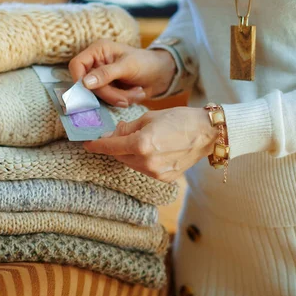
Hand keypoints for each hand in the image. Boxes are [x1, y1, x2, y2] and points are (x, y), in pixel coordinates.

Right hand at [69, 39, 175, 106]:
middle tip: (126, 98)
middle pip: (88, 85)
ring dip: (117, 98)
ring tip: (136, 93)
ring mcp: (101, 78)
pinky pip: (106, 101)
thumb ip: (106, 74)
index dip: (79, 80)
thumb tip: (85, 83)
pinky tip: (134, 95)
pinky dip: (121, 101)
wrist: (161, 74)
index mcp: (98, 51)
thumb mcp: (128, 66)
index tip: (90, 92)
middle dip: (108, 94)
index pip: (77, 65)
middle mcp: (96, 63)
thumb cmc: (146, 63)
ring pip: (98, 96)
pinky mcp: (108, 89)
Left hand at [83, 107, 218, 182]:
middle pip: (120, 156)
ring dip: (130, 153)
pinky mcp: (164, 178)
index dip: (97, 145)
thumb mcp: (149, 117)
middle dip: (117, 146)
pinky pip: (145, 169)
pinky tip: (154, 150)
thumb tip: (112, 135)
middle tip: (119, 135)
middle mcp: (147, 162)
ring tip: (143, 140)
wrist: (207, 133)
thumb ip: (127, 128)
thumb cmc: (180, 119)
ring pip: (132, 164)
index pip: (111, 147)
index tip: (87, 144)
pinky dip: (143, 160)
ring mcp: (156, 173)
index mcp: (141, 144)